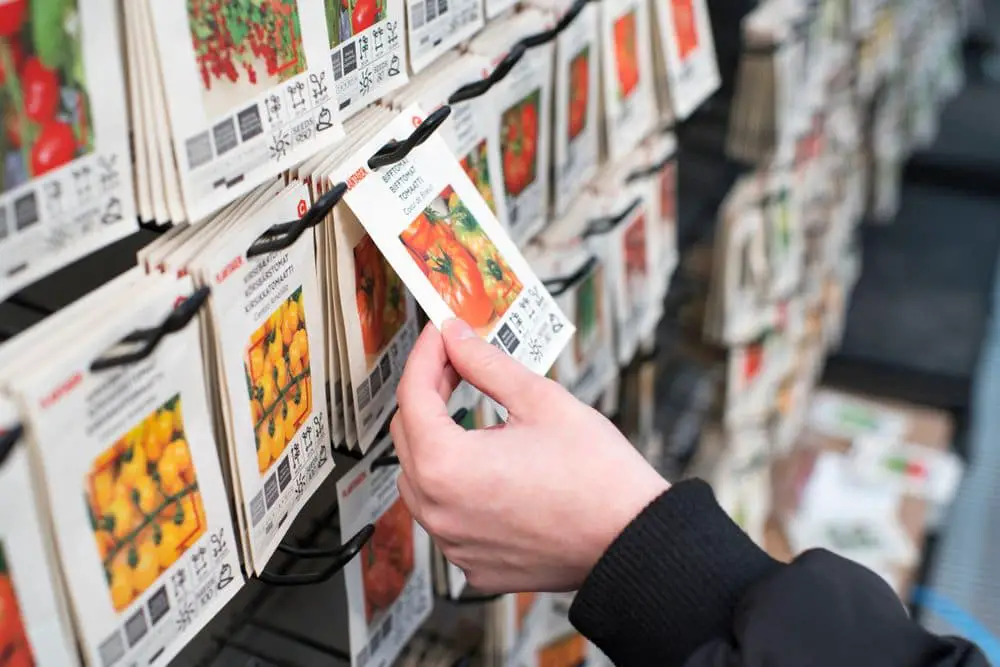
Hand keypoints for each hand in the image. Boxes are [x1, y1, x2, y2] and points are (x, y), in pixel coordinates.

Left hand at [391, 319, 669, 592]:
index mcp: (447, 466)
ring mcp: (454, 543)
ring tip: (469, 413)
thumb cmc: (597, 475)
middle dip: (428, 394)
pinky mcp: (474, 563)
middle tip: (457, 363)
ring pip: (421, 480)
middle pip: (408, 437)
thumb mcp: (539, 400)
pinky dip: (455, 487)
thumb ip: (486, 364)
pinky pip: (447, 516)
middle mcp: (439, 511)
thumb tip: (457, 338)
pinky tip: (486, 467)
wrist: (632, 538)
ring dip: (436, 442)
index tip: (441, 334)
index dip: (427, 355)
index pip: (413, 395)